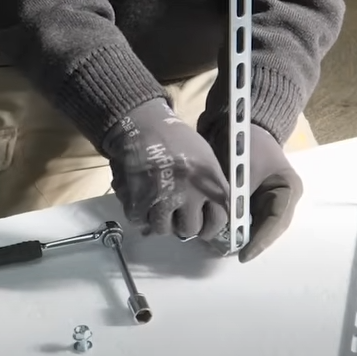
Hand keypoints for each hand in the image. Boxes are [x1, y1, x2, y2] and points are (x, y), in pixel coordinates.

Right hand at [101, 99, 228, 239]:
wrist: (143, 125)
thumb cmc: (178, 140)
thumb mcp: (207, 160)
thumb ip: (212, 188)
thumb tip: (210, 216)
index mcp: (210, 183)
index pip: (218, 221)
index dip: (210, 228)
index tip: (203, 227)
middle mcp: (189, 194)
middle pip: (189, 230)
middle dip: (183, 225)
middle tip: (176, 215)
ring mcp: (163, 200)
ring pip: (163, 229)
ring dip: (160, 221)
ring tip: (157, 206)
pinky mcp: (138, 201)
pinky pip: (139, 221)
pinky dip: (139, 213)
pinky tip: (141, 199)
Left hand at [205, 123, 303, 262]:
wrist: (240, 124)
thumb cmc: (246, 143)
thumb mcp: (242, 168)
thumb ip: (237, 196)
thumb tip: (227, 223)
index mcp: (289, 188)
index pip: (277, 221)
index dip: (261, 240)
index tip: (244, 254)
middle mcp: (284, 199)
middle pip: (270, 228)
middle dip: (253, 242)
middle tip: (235, 255)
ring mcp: (271, 201)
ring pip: (260, 226)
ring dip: (246, 237)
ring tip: (229, 249)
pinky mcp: (257, 201)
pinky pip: (249, 219)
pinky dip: (239, 227)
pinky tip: (226, 236)